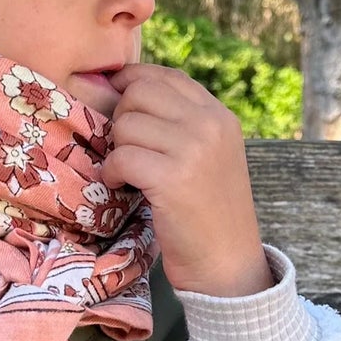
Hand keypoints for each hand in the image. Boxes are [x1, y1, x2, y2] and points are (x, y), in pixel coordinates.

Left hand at [103, 64, 270, 297]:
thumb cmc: (209, 212)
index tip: (117, 100)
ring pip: (126, 124)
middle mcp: (210, 125)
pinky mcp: (172, 179)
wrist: (228, 264)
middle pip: (140, 92)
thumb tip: (126, 90)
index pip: (167, 76)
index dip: (134, 81)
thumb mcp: (209, 155)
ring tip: (127, 173)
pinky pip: (121, 157)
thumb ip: (182, 123)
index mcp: (220, 116)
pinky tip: (122, 187)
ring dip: (116, 149)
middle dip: (121, 118)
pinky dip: (112, 173)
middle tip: (127, 149)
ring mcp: (193, 150)